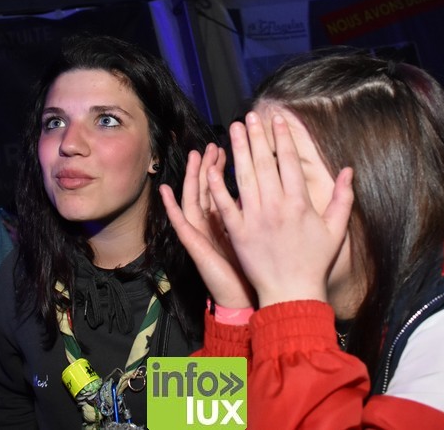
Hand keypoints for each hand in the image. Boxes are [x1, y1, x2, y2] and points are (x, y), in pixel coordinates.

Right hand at [160, 144, 254, 308]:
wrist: (246, 300)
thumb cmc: (257, 269)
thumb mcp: (262, 234)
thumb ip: (264, 212)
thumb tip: (278, 189)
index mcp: (229, 220)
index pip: (225, 187)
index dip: (228, 166)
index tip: (234, 145)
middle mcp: (213, 225)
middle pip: (208, 188)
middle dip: (211, 164)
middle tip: (215, 143)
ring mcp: (202, 234)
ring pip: (193, 199)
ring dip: (193, 177)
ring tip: (195, 155)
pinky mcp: (195, 247)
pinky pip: (180, 224)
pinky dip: (171, 208)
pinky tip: (164, 191)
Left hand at [207, 112, 353, 308]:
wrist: (292, 293)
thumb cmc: (315, 262)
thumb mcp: (335, 230)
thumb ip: (343, 198)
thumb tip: (349, 170)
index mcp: (300, 203)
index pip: (288, 162)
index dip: (282, 139)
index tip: (276, 120)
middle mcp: (277, 207)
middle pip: (264, 164)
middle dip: (256, 137)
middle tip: (249, 116)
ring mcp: (255, 219)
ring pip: (244, 177)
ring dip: (238, 151)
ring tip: (234, 130)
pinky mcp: (238, 232)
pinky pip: (225, 205)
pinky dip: (218, 186)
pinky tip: (212, 167)